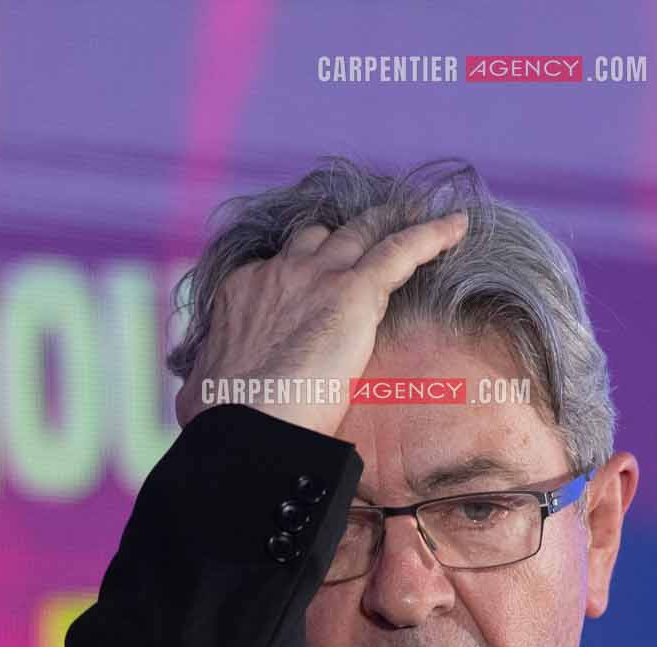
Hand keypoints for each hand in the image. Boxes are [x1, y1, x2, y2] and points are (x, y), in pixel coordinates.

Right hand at [174, 209, 469, 436]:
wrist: (248, 422)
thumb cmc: (222, 419)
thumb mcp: (200, 393)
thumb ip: (206, 382)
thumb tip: (198, 399)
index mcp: (244, 292)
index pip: (278, 269)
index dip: (299, 274)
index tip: (313, 287)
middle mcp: (279, 272)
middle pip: (318, 237)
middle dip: (343, 234)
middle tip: (368, 231)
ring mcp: (317, 275)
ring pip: (362, 232)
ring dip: (388, 222)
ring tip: (414, 214)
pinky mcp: (354, 290)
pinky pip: (401, 249)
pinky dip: (432, 235)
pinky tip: (458, 227)